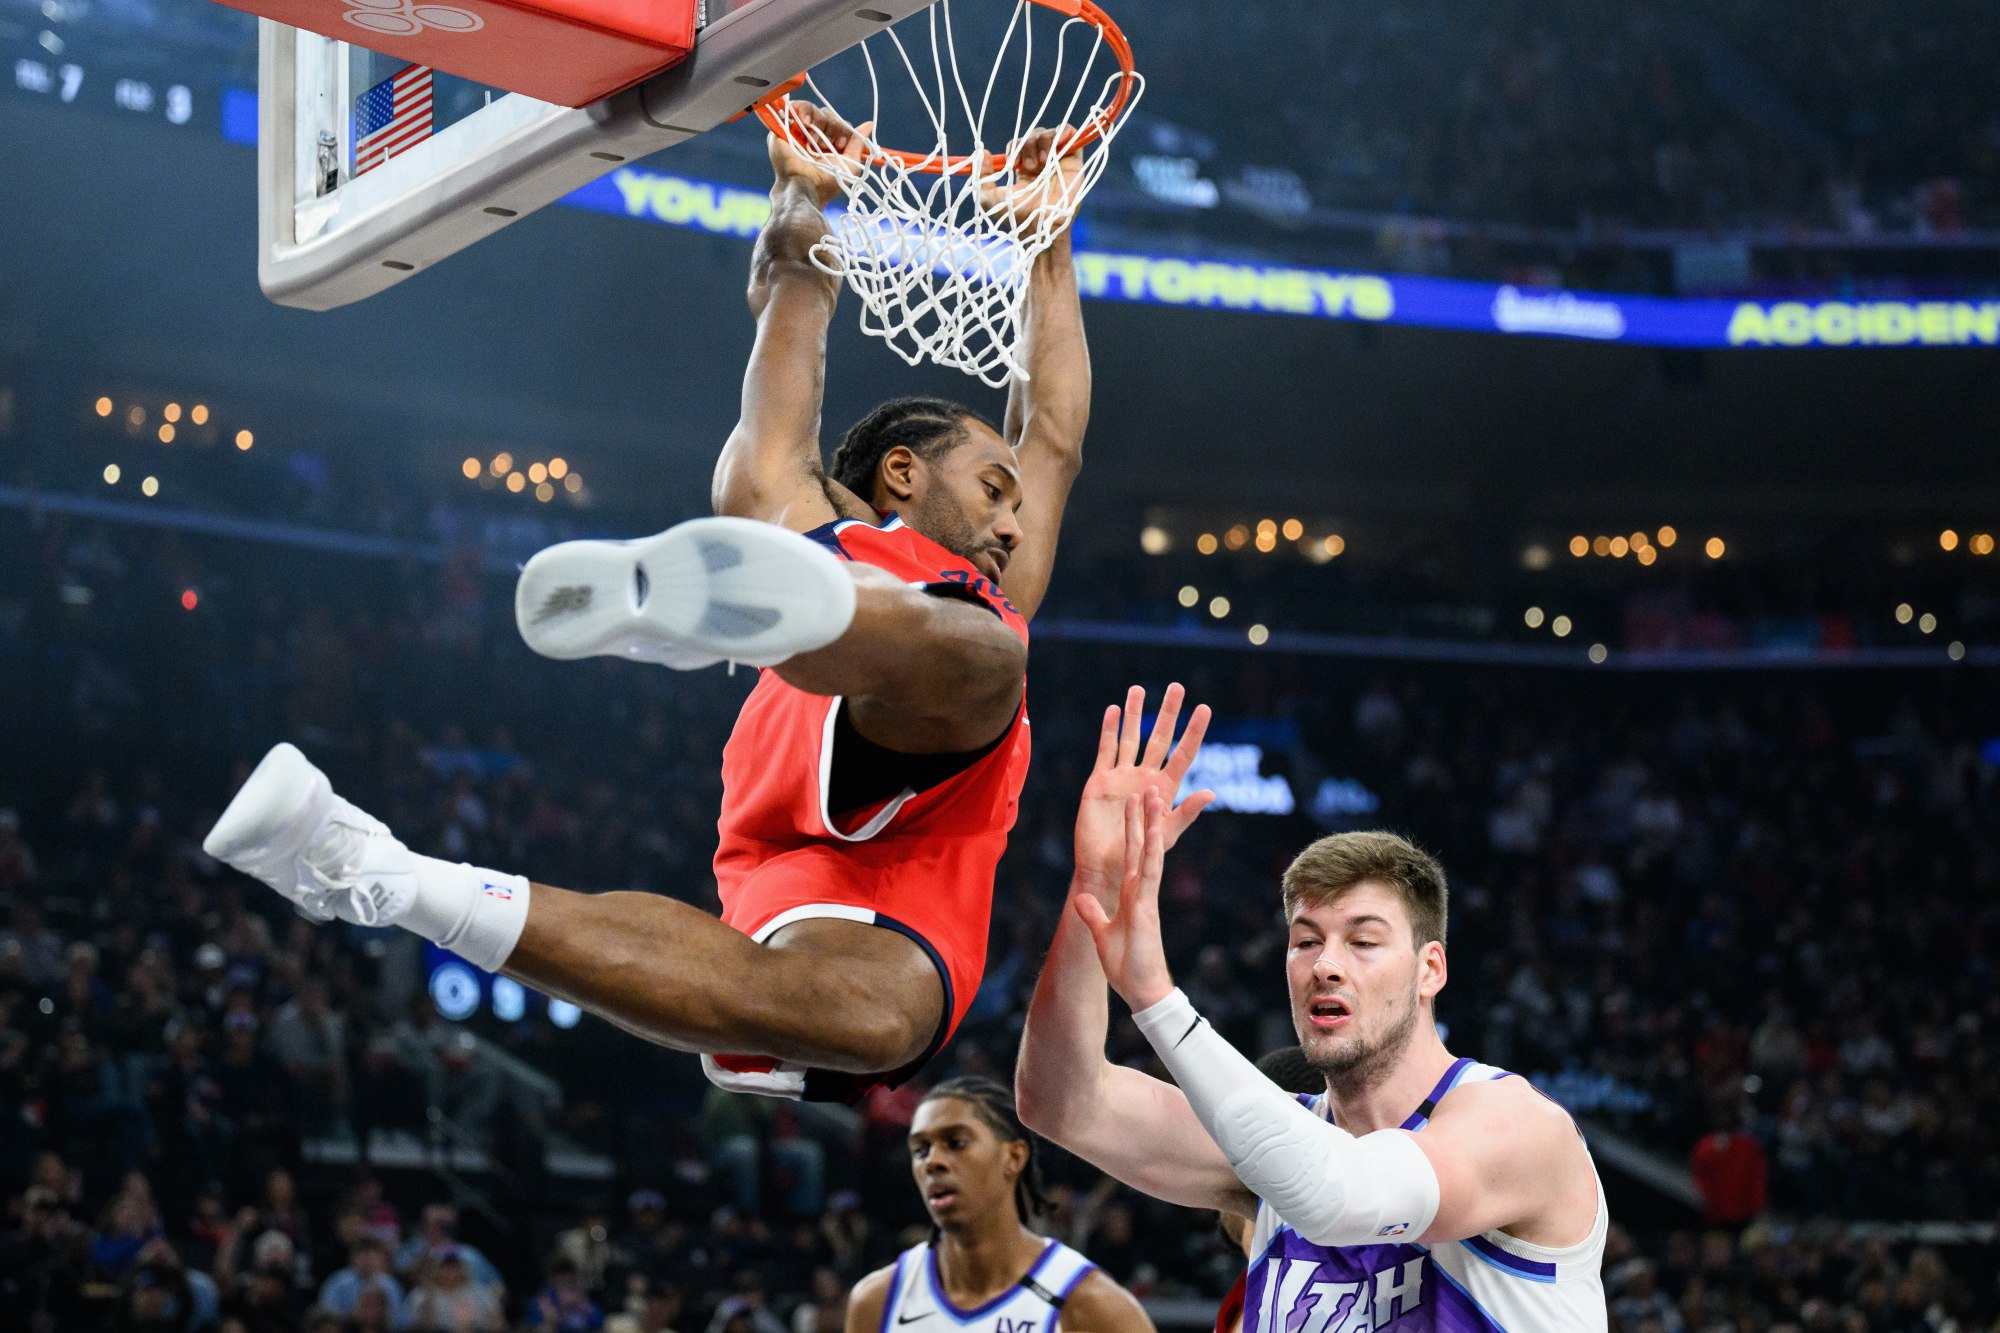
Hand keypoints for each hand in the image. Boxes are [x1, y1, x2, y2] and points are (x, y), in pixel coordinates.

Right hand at [767, 101, 874, 209]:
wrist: (805, 186)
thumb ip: (857, 143)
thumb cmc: (828, 181)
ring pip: (812, 109)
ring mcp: (797, 130)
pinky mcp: (782, 126)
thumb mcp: (850, 163)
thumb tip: (868, 125)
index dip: (841, 129)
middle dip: (830, 126)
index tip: (840, 144)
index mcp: (827, 143)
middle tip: (824, 145)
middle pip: (826, 115)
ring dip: (818, 120)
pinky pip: (793, 106)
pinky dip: (802, 110)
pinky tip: (805, 122)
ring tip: (813, 138)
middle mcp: (812, 135)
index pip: (837, 123)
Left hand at [979, 125, 1086, 231]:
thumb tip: (983, 153)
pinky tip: (1057, 143)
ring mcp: (1059, 162)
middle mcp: (1043, 164)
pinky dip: (1064, 131)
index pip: (1019, 144)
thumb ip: (982, 177)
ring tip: (1043, 162)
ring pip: (1051, 133)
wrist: (1038, 228)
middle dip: (1028, 145)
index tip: (1013, 165)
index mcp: (1025, 170)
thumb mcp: (988, 199)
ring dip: (1043, 141)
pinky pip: (1071, 134)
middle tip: (1030, 166)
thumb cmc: (1014, 219)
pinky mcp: (1074, 162)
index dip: (1014, 148)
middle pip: (1034, 136)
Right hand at [1073, 684, 1212, 894]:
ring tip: (1138, 689)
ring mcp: (1122, 777)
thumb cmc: (1139, 857)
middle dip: (1168, 713)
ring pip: (1130, 738)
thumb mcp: (1166, 834)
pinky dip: (1109, 730)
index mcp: (1165, 788)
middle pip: (1159, 738)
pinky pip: (1106, 750)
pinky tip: (1113, 710)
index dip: (1194, 732)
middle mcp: (1145, 777)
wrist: (1106, 868)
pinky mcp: (1100, 781)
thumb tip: (1212, 793)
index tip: (1204, 709)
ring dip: (1134, 714)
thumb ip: (1186, 812)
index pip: (1183, 754)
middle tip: (1177, 687)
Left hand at [1074, 791, 1174, 1010]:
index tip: (1133, 806)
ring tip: (1153, 795)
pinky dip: (1152, 852)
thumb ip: (1093, 914)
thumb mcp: (1101, 934)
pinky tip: (1154, 832)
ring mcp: (1146, 896)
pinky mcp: (1147, 907)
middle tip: (1147, 787)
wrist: (1142, 990)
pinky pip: (1150, 874)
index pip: (1131, 855)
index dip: (1132, 830)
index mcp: (1131, 894)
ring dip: (1151, 824)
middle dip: (1143, 817)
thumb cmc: (1127, 966)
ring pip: (1150, 853)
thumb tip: (1080, 898)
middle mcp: (1140, 890)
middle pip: (1142, 846)